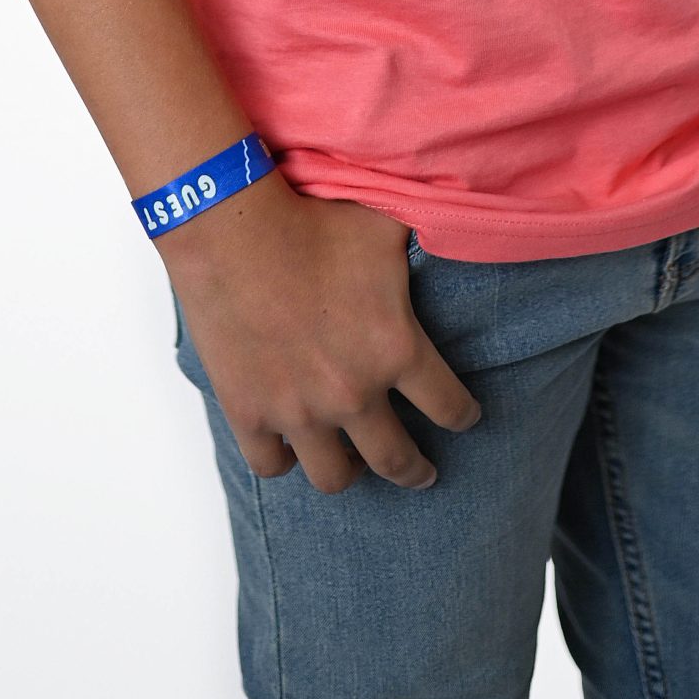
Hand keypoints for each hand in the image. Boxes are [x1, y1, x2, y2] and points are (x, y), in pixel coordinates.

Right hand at [161, 176, 482, 492]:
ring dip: (351, 472)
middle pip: (397, 460)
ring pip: (335, 478)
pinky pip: (271, 465)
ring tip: (354, 462)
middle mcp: (352, 392)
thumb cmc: (311, 221)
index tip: (466, 418)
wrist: (232, 230)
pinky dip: (283, 459)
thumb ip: (425, 239)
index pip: (450, 406)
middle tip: (424, 472)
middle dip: (417, 470)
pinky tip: (291, 447)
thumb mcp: (385, 226)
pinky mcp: (249, 413)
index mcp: (395, 349)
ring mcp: (298, 411)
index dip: (464, 415)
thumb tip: (456, 228)